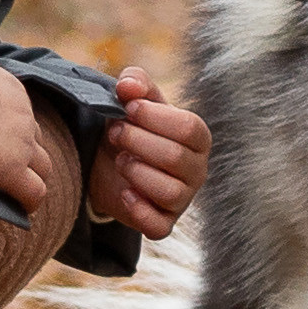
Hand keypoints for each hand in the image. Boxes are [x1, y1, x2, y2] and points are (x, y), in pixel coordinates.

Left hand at [91, 67, 210, 239]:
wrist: (110, 162)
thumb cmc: (132, 126)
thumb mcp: (133, 98)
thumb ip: (134, 82)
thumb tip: (128, 85)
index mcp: (198, 137)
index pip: (190, 127)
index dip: (154, 116)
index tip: (128, 108)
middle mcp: (197, 169)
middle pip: (175, 157)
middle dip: (136, 141)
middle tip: (115, 132)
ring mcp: (183, 199)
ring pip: (169, 191)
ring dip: (135, 172)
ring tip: (120, 159)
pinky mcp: (164, 223)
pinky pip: (159, 226)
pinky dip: (138, 209)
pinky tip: (124, 192)